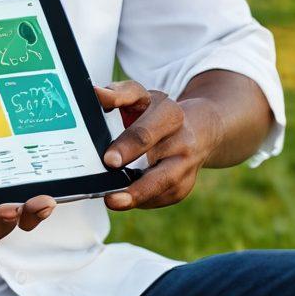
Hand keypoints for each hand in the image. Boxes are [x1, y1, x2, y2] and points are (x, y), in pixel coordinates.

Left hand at [96, 81, 218, 210]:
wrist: (197, 128)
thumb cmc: (158, 112)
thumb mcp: (140, 95)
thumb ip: (119, 94)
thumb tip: (97, 94)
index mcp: (170, 115)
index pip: (147, 134)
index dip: (127, 147)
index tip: (109, 160)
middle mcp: (184, 143)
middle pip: (162, 169)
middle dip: (136, 183)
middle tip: (110, 193)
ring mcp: (188, 167)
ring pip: (166, 187)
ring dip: (140, 197)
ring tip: (114, 201)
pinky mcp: (186, 185)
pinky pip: (165, 197)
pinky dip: (145, 201)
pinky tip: (127, 200)